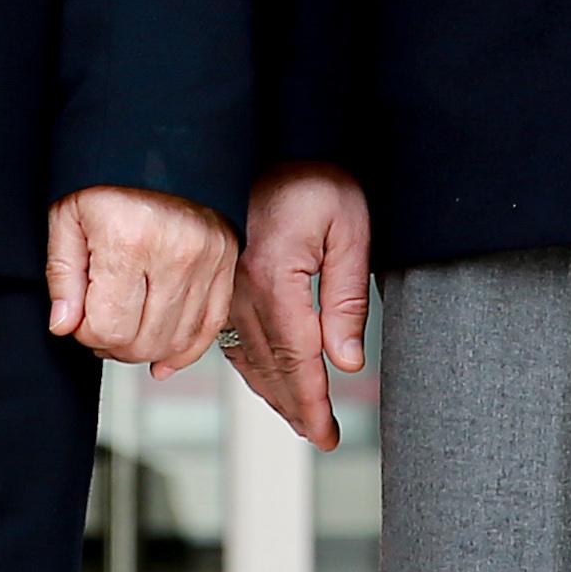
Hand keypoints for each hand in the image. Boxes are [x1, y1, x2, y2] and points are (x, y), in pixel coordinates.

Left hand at [48, 186, 238, 373]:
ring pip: (175, 340)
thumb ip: (62, 275)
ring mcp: (206, 259)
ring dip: (145, 348)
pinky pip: (209, 327)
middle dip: (112, 344)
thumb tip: (64, 326)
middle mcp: (174, 253)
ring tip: (127, 326)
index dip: (86, 332)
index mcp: (129, 241)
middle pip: (142, 341)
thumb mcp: (68, 216)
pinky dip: (185, 350)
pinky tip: (163, 359)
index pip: (108, 328)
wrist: (159, 140)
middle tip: (100, 322)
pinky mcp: (226, 262)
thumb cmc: (108, 175)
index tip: (80, 314)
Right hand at [223, 162, 373, 447]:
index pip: (297, 359)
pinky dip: (247, 366)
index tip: (327, 433)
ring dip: (271, 393)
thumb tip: (346, 361)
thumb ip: (347, 297)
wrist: (272, 136)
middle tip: (319, 435)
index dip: (313, 403)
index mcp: (274, 276)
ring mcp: (224, 285)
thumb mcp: (349, 228)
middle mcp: (240, 288)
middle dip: (295, 408)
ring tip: (298, 418)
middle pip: (268, 367)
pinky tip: (258, 381)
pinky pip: (228, 336)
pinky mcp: (220, 280)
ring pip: (246, 358)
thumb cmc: (314, 177)